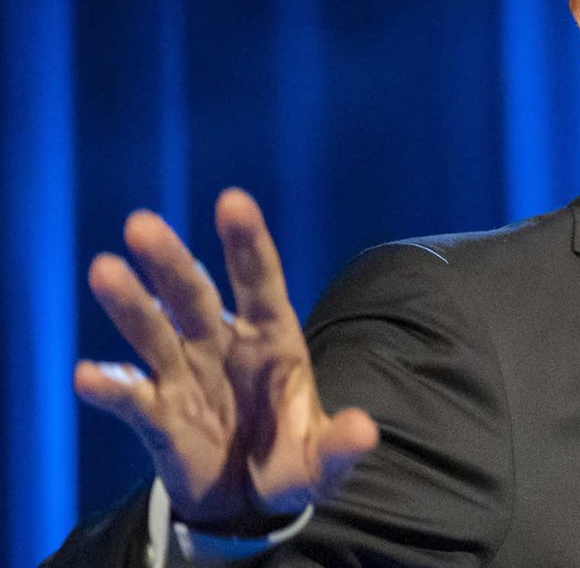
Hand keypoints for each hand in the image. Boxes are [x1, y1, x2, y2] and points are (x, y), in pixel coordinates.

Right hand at [74, 189, 378, 526]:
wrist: (250, 502)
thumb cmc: (291, 459)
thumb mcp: (322, 458)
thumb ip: (340, 445)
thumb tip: (365, 432)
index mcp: (272, 339)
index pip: (260, 282)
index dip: (247, 243)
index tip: (232, 201)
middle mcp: (224, 345)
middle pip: (194, 296)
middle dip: (171, 261)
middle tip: (142, 224)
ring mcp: (186, 376)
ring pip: (155, 332)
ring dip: (131, 304)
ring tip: (104, 270)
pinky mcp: (157, 416)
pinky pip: (131, 397)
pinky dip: (111, 387)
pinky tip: (89, 375)